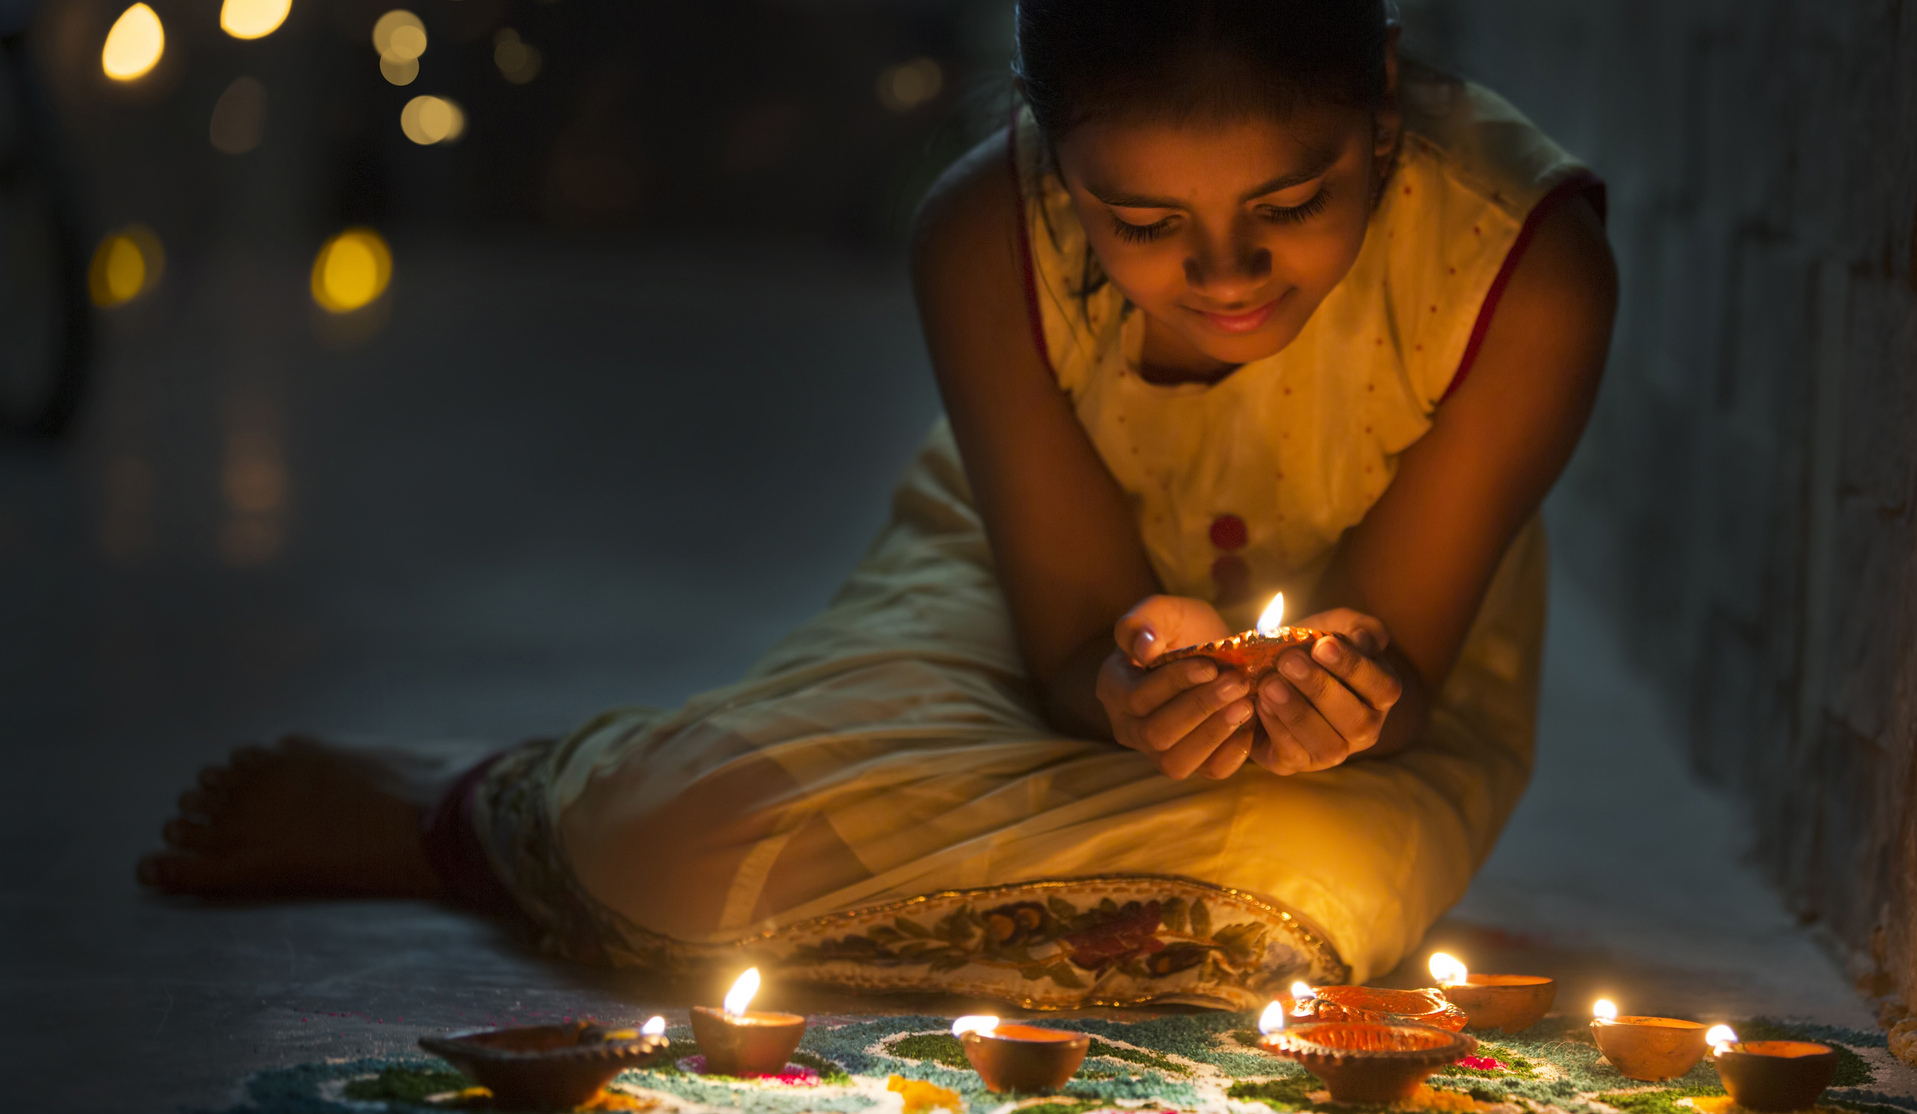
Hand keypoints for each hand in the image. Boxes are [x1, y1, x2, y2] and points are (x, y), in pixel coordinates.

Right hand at [1096, 595, 1257, 779]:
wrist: (1212, 654)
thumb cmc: (1183, 630)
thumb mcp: (1164, 611)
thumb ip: (1143, 621)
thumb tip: (1144, 651)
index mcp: (1114, 687)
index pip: (1137, 697)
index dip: (1175, 684)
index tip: (1210, 666)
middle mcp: (1128, 726)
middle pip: (1156, 733)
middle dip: (1200, 708)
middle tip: (1237, 682)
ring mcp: (1156, 751)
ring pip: (1176, 762)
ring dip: (1214, 733)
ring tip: (1245, 705)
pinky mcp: (1190, 763)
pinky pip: (1208, 772)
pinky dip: (1231, 753)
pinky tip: (1249, 724)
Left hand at [1251, 608, 1403, 774]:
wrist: (1266, 671)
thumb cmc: (1308, 648)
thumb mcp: (1331, 627)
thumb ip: (1355, 627)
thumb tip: (1365, 638)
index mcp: (1379, 695)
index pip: (1384, 688)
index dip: (1354, 668)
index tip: (1321, 645)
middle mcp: (1365, 729)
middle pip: (1357, 721)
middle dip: (1320, 689)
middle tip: (1288, 661)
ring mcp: (1334, 751)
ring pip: (1328, 746)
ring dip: (1297, 713)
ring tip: (1269, 684)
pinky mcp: (1299, 763)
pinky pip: (1293, 754)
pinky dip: (1276, 728)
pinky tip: (1259, 703)